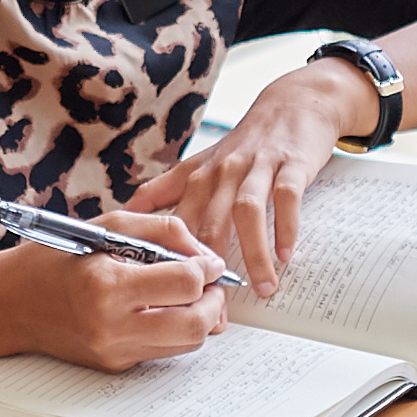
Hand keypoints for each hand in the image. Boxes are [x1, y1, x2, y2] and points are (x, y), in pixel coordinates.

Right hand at [0, 214, 229, 371]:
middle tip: (211, 282)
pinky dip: (176, 329)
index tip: (208, 261)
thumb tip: (204, 254)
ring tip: (191, 295)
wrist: (9, 303)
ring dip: (200, 318)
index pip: (184, 284)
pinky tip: (165, 308)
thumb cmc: (55, 259)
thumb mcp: (105, 227)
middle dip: (214, 301)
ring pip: (187, 343)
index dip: (206, 268)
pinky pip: (164, 351)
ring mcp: (113, 351)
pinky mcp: (115, 365)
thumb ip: (161, 231)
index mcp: (107, 287)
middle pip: (195, 324)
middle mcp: (111, 326)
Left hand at [126, 61, 359, 295]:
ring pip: (246, 213)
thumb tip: (123, 216)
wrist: (292, 104)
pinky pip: (284, 198)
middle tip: (216, 312)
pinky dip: (285, 228)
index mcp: (196, 178)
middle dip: (210, 271)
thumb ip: (164, 190)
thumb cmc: (244, 144)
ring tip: (262, 289)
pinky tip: (286, 256)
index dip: (172, 264)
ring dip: (254, 254)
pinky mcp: (289, 163)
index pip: (176, 225)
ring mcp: (255, 167)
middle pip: (208, 225)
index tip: (172, 300)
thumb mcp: (199, 164)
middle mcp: (221, 172)